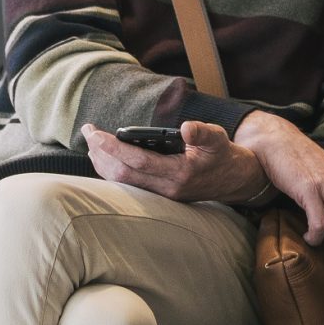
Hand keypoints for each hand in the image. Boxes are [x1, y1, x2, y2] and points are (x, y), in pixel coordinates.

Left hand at [83, 119, 263, 204]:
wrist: (235, 181)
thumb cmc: (224, 155)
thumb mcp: (218, 138)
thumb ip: (202, 133)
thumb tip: (186, 127)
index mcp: (180, 173)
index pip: (138, 162)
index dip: (114, 148)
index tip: (96, 134)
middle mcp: (167, 189)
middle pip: (123, 175)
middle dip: (101, 154)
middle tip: (88, 132)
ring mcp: (162, 196)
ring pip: (122, 184)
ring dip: (103, 164)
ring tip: (92, 143)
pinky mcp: (159, 197)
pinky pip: (129, 186)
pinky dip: (113, 171)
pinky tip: (105, 158)